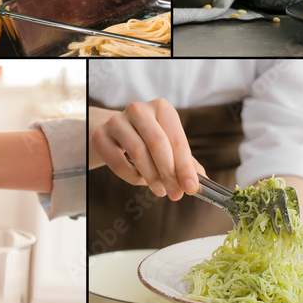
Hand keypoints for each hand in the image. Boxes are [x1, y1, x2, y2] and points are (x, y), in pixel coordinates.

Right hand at [88, 100, 204, 199]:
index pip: (177, 140)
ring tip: (160, 191)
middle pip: (158, 144)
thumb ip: (185, 162)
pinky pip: (119, 162)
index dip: (185, 166)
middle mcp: (139, 110)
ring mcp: (116, 121)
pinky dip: (132, 177)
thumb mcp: (168, 145)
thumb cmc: (146, 139)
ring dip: (152, 177)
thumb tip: (202, 184)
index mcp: (161, 108)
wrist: (113, 133)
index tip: (191, 187)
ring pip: (138, 153)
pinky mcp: (100, 136)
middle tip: (176, 194)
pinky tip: (141, 181)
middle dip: (169, 173)